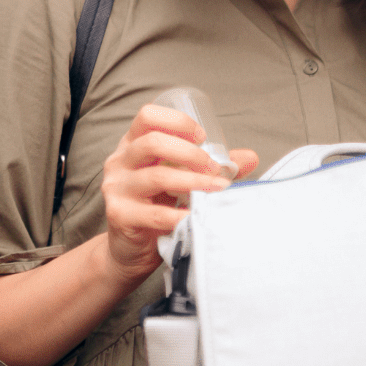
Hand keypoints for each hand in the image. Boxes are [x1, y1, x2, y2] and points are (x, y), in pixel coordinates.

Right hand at [97, 104, 258, 282]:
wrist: (128, 250)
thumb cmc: (155, 207)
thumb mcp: (178, 179)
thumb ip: (210, 167)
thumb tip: (249, 157)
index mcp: (132, 145)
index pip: (147, 115)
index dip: (178, 121)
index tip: (202, 137)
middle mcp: (119, 162)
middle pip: (152, 142)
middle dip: (190, 153)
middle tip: (213, 168)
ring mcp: (116, 188)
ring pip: (157, 177)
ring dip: (193, 182)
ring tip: (216, 189)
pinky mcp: (119, 215)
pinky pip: (155, 214)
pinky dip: (181, 215)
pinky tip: (196, 217)